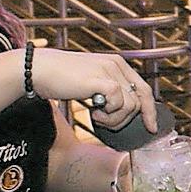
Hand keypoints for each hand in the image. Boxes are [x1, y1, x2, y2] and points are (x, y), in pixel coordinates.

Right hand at [30, 47, 154, 128]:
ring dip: (114, 119)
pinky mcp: (101, 80)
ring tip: (96, 116)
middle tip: (107, 123)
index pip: (143, 88)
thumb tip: (122, 109)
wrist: (40, 69)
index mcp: (116, 64)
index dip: (150, 110)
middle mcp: (116, 65)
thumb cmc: (61, 78)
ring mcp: (110, 71)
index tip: (150, 127)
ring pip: (130, 106)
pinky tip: (93, 112)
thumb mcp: (91, 81)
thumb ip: (107, 90)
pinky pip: (118, 104)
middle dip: (126, 119)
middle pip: (140, 100)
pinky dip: (108, 115)